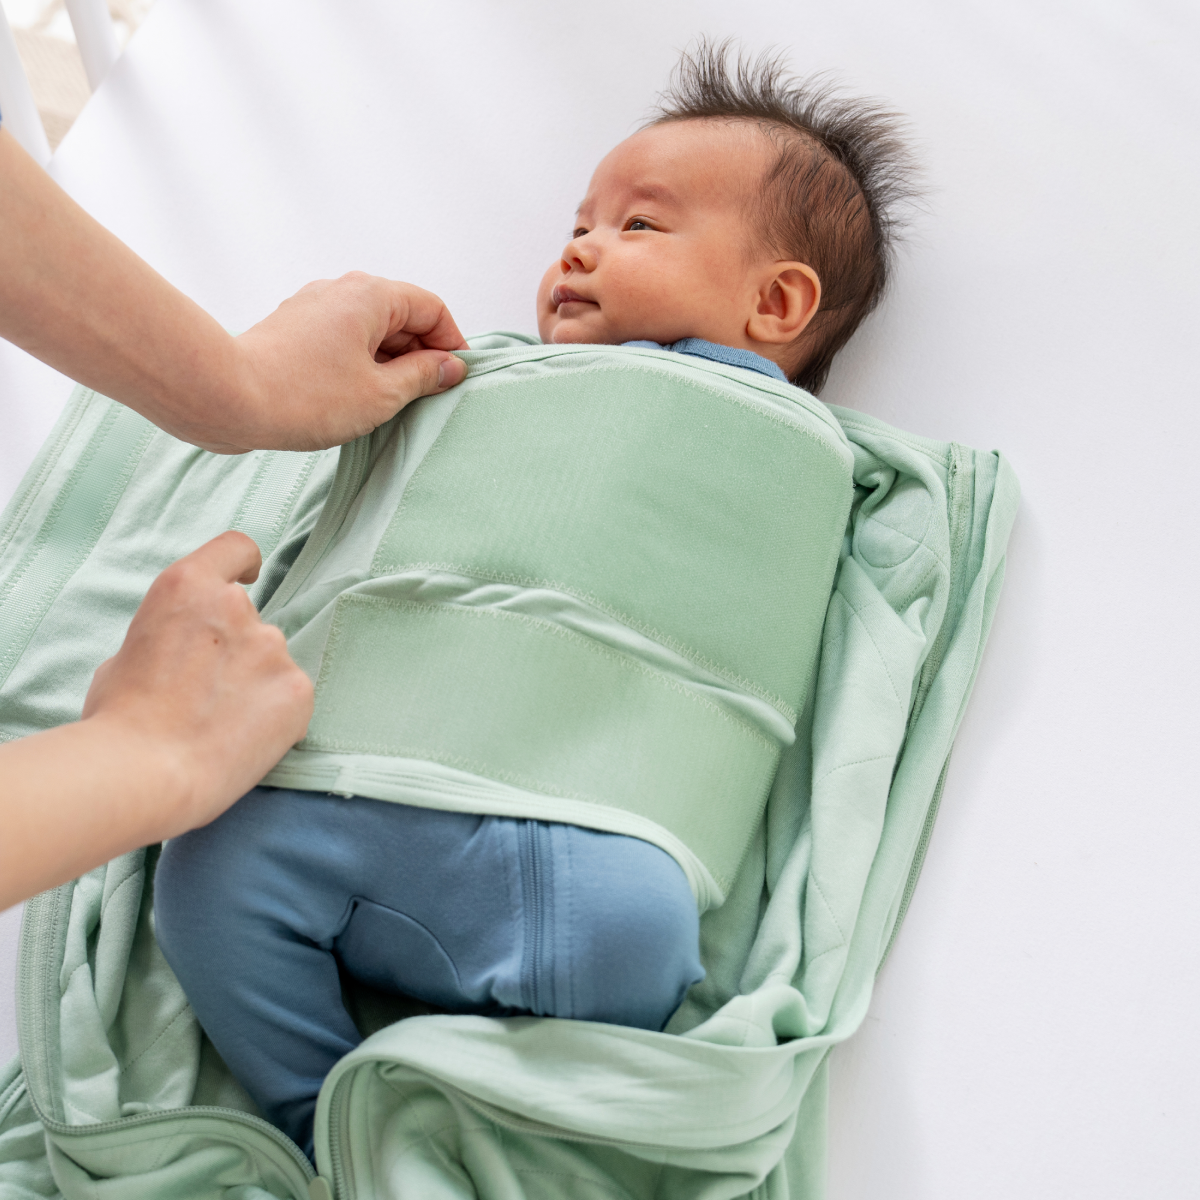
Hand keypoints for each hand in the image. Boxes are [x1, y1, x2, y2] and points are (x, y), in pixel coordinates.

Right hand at [82, 531, 313, 836]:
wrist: (144, 771)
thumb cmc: (119, 719)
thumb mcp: (127, 652)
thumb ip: (170, 634)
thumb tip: (183, 647)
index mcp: (188, 587)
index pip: (236, 548)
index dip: (244, 563)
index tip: (249, 577)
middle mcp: (237, 606)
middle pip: (249, 619)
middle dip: (235, 650)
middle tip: (207, 695)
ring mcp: (273, 647)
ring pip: (272, 661)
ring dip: (255, 683)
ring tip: (221, 725)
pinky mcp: (299, 689)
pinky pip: (291, 697)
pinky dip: (275, 715)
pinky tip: (243, 740)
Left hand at [213, 275, 469, 452]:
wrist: (228, 397)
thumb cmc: (304, 396)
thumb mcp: (381, 394)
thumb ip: (423, 376)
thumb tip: (450, 366)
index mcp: (371, 295)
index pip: (432, 309)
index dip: (452, 343)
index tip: (456, 377)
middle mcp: (342, 289)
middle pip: (401, 314)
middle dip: (420, 353)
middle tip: (426, 396)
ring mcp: (314, 305)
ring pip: (371, 327)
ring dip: (389, 360)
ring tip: (389, 401)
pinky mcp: (294, 327)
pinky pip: (343, 337)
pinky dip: (360, 361)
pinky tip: (355, 395)